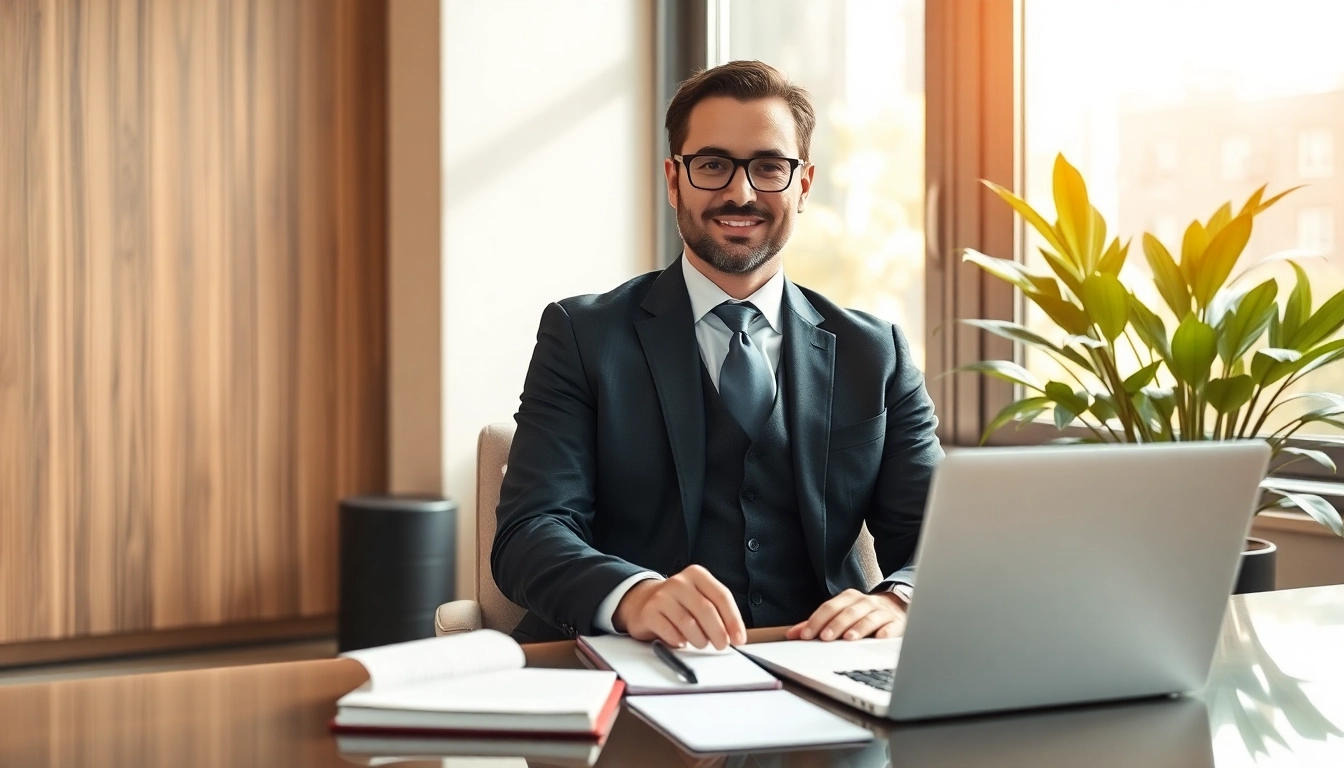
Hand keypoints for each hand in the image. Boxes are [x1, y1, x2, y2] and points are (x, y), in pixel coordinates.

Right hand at [612, 565, 746, 649]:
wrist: (642, 601)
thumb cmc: (678, 603)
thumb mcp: (698, 597)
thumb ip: (717, 611)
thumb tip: (734, 635)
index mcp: (697, 575)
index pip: (721, 596)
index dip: (733, 619)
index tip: (739, 638)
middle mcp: (679, 582)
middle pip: (706, 609)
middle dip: (718, 632)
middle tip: (722, 645)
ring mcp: (662, 596)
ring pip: (688, 623)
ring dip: (699, 639)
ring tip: (701, 643)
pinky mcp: (649, 612)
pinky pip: (670, 632)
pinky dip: (679, 641)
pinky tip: (681, 641)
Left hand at [785, 589, 907, 640]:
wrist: (895, 607)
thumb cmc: (861, 614)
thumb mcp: (840, 614)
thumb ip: (817, 624)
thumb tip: (792, 634)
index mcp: (848, 598)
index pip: (830, 607)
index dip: (817, 620)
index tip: (806, 635)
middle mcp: (865, 602)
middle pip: (849, 612)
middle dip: (836, 624)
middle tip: (826, 637)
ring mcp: (881, 611)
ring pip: (869, 618)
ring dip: (858, 627)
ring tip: (849, 638)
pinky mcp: (897, 622)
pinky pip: (892, 625)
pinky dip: (886, 631)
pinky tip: (880, 637)